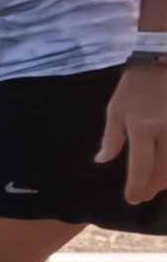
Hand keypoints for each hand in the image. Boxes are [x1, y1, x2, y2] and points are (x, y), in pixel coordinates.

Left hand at [102, 62, 166, 204]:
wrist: (163, 62)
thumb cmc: (135, 87)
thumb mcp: (116, 109)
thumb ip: (112, 138)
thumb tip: (102, 161)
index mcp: (142, 127)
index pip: (141, 166)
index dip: (137, 187)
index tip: (132, 199)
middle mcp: (166, 129)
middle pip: (164, 170)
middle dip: (153, 187)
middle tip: (144, 195)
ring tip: (156, 185)